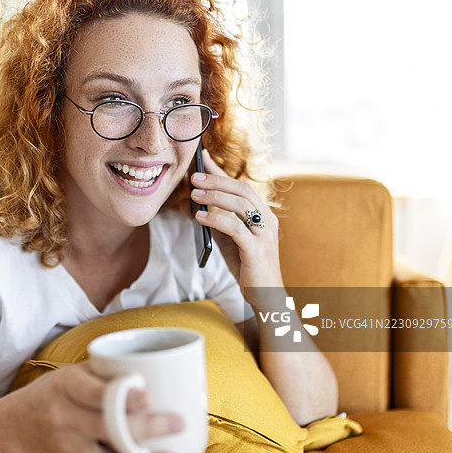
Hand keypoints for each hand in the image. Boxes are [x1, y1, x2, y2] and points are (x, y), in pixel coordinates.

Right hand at [6, 362, 181, 452]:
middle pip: (107, 426)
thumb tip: (156, 369)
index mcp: (65, 385)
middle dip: (145, 427)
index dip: (122, 397)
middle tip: (177, 422)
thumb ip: (105, 372)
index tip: (149, 396)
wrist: (14, 429)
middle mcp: (63, 417)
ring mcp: (67, 447)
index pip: (94, 393)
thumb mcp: (71, 374)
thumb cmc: (54, 394)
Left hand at [187, 150, 283, 306]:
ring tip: (193, 193)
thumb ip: (208, 219)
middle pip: (242, 190)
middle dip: (216, 180)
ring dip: (215, 196)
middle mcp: (267, 219)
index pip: (240, 185)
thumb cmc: (245, 264)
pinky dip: (216, 219)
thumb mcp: (223, 239)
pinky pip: (236, 228)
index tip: (202, 157)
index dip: (221, 171)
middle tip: (193, 176)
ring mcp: (264, 234)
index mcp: (261, 213)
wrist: (265, 295)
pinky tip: (200, 217)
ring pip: (241, 205)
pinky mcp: (257, 250)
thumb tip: (185, 202)